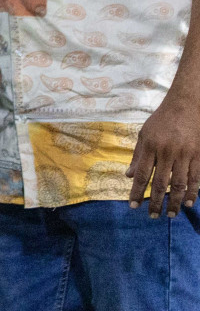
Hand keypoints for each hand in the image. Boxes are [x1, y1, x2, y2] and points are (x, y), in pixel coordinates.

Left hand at [127, 90, 199, 216]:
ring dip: (175, 202)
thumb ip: (137, 156)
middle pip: (161, 183)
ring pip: (180, 184)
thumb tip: (129, 176)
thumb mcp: (144, 134)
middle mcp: (167, 152)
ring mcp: (185, 155)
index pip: (142, 175)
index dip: (137, 192)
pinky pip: (196, 178)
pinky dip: (193, 192)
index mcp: (150, 147)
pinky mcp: (198, 155)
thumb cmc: (162, 120)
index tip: (133, 206)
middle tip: (152, 216)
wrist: (187, 105)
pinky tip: (188, 203)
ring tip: (170, 214)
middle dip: (155, 201)